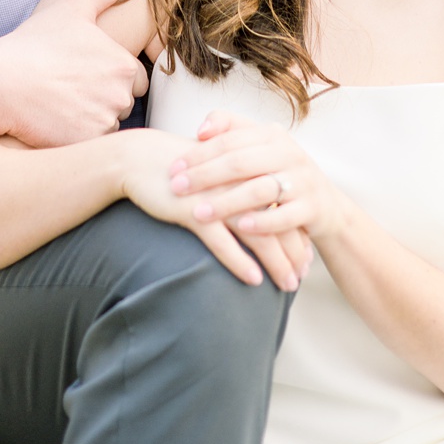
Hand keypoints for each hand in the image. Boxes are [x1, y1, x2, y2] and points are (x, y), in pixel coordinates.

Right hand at [0, 0, 151, 150]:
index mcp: (123, 63)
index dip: (106, 75)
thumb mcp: (73, 8)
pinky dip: (78, 138)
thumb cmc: (33, 44)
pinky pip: (93, 146)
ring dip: (90, 119)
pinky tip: (55, 123)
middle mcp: (120, 95)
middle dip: (101, 99)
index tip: (78, 70)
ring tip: (59, 105)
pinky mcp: (86, 146)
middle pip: (122, 104)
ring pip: (108, 126)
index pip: (133, 79)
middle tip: (66, 87)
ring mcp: (103, 122)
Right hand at [114, 128, 311, 289]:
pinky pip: (223, 242)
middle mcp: (238, 185)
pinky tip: (254, 279)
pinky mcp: (193, 211)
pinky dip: (240, 262)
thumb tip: (261, 206)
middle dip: (295, 253)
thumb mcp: (214, 169)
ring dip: (277, 263)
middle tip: (302, 275)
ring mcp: (217, 199)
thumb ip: (239, 182)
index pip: (284, 207)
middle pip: (279, 223)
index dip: (298, 233)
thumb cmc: (178, 167)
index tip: (305, 256)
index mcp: (246, 172)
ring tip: (288, 285)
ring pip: (258, 236)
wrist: (138, 158)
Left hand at [167, 110, 337, 283]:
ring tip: (198, 213)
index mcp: (272, 135)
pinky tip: (240, 229)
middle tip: (176, 188)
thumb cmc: (277, 171)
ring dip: (226, 203)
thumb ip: (230, 129)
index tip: (172, 167)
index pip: (228, 140)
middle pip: (240, 163)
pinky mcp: (313, 208)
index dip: (198, 153)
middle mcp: (290, 154)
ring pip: (260, 190)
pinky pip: (285, 216)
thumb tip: (201, 130)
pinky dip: (262, 222)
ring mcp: (303, 181)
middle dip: (205, 176)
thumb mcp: (259, 146)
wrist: (325, 204)